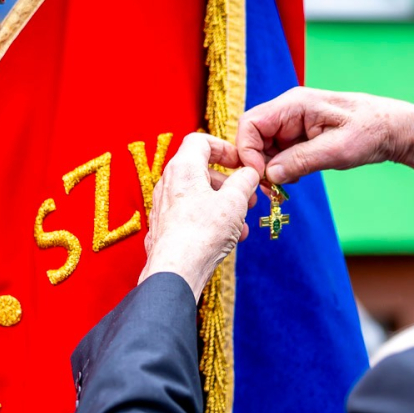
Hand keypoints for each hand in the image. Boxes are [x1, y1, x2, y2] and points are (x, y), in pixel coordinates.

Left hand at [139, 133, 260, 301]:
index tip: (240, 162)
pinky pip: (191, 215)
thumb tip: (249, 173)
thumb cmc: (203, 233)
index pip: (200, 140)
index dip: (224, 147)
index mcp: (183, 168)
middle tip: (248, 196)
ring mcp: (164, 206)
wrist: (176, 272)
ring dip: (224, 205)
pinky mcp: (164, 228)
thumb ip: (245, 181)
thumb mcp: (234, 201)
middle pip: (201, 170)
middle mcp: (168, 183)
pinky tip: (229, 239)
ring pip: (199, 196)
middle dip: (229, 182)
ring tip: (243, 223)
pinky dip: (211, 220)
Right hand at [236, 87, 413, 190]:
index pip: (251, 124)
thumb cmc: (371, 131)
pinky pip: (278, 153)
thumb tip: (269, 175)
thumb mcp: (337, 149)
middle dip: (257, 164)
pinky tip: (297, 177)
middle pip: (253, 137)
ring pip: (263, 148)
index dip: (248, 151)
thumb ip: (301, 160)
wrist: (393, 129)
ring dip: (270, 169)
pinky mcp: (298, 136)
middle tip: (271, 189)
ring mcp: (292, 124)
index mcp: (294, 104)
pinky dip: (281, 169)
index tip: (262, 176)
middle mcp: (288, 111)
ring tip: (287, 185)